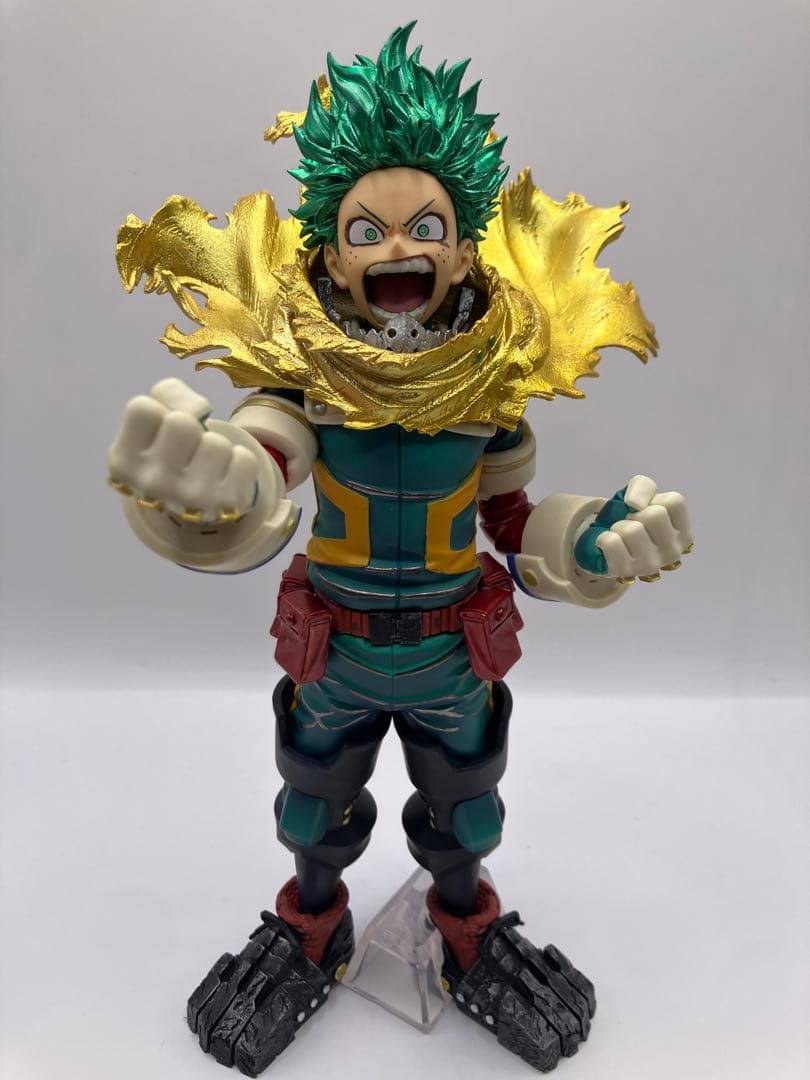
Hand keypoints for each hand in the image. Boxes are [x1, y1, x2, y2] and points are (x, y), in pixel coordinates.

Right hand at [108, 378, 259, 524]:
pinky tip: (224, 478)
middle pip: (182, 422)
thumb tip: (200, 409)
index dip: (159, 413)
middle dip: (192, 428)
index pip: (142, 408)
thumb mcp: (155, 421)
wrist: (195, 505)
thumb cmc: (172, 451)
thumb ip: (167, 394)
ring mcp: (189, 499)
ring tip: (206, 466)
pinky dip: (241, 462)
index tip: (161, 434)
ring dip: (218, 447)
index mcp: (122, 464)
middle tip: (188, 450)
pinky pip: (245, 459)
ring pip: (217, 442)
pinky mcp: (225, 505)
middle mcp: (150, 485)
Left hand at [574, 474, 692, 582]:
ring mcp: (651, 565)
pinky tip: (608, 544)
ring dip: (618, 526)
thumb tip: (634, 503)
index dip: (653, 500)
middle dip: (634, 514)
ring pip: (632, 530)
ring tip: (619, 535)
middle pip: (655, 515)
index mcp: (684, 533)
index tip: (645, 511)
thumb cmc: (630, 521)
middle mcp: (673, 552)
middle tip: (630, 524)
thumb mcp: (641, 496)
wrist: (604, 547)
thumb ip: (644, 486)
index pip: (675, 502)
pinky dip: (603, 538)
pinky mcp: (626, 572)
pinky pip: (612, 543)